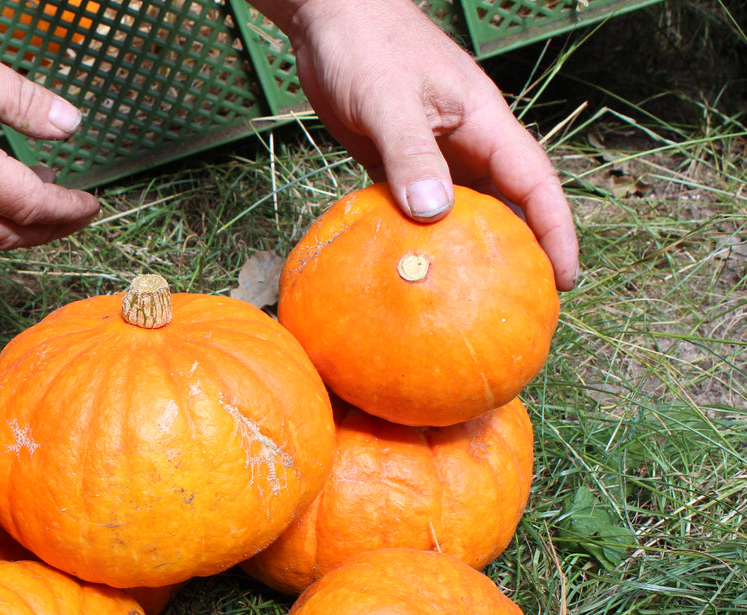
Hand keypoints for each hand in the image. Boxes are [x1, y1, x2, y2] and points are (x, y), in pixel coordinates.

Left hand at [263, 0, 578, 289]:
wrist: (330, 19)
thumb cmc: (365, 47)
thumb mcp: (389, 101)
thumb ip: (411, 154)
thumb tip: (434, 214)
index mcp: (484, 124)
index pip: (535, 185)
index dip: (555, 232)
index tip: (563, 279)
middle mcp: (466, 142)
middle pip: (507, 204)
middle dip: (520, 252)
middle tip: (522, 307)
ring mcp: (432, 153)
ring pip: (462, 209)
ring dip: (468, 250)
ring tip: (470, 301)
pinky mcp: (397, 160)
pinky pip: (416, 206)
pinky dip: (420, 237)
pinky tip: (410, 271)